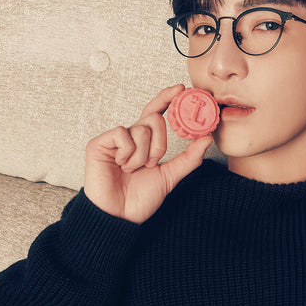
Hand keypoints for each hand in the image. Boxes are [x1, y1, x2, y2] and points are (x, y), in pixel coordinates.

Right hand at [84, 85, 212, 223]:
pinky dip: (127, 152)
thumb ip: (188, 158)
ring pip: (140, 129)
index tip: (182, 89)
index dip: (167, 98)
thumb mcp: (170, 176)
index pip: (156, 112)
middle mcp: (129, 137)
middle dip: (159, 144)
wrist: (120, 216)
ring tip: (132, 170)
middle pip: (153, 119)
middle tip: (151, 164)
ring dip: (142, 155)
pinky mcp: (99, 143)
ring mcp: (114, 140)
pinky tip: (120, 165)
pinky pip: (122, 134)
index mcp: (144, 142)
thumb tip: (207, 138)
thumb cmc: (139, 199)